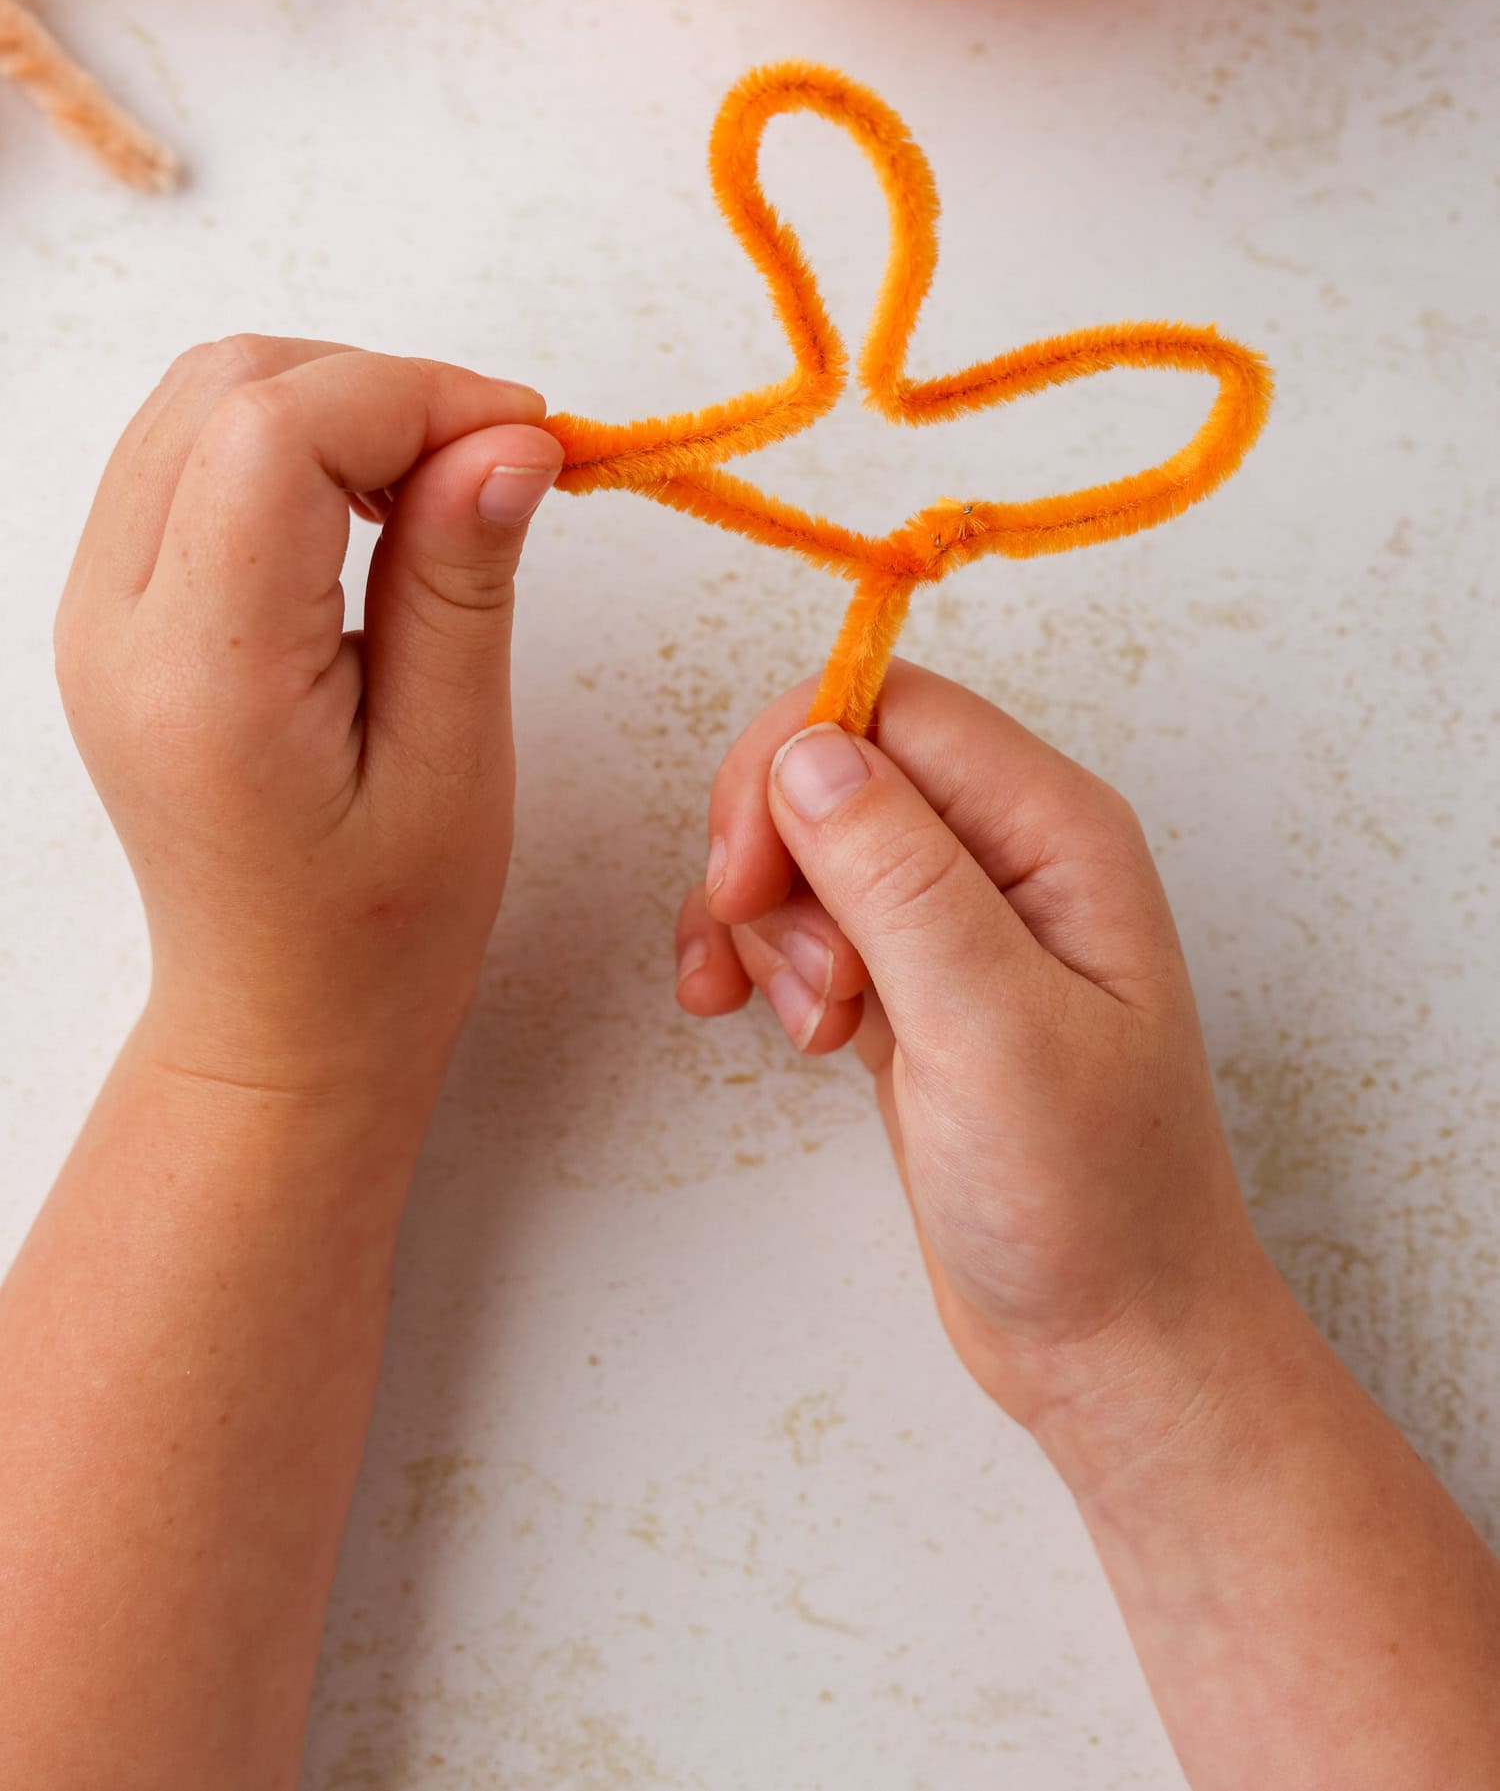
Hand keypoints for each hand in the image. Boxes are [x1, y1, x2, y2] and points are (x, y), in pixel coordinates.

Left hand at [54, 336, 562, 1099]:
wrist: (280, 1016)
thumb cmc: (378, 927)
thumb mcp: (455, 762)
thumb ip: (462, 581)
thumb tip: (507, 437)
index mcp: (203, 678)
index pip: (277, 433)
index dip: (417, 397)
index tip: (529, 441)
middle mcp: (115, 627)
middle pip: (227, 386)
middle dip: (378, 388)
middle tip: (493, 462)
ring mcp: (96, 610)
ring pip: (200, 398)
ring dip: (334, 403)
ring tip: (436, 485)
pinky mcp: (115, 604)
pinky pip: (187, 451)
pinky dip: (290, 439)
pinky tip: (368, 506)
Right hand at [675, 662, 1272, 1443]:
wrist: (1116, 1345)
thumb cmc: (1092, 1203)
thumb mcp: (993, 1031)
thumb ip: (901, 878)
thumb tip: (805, 749)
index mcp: (1056, 831)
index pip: (891, 709)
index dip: (790, 768)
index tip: (745, 880)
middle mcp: (1010, 855)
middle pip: (837, 766)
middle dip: (773, 857)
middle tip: (789, 973)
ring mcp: (958, 921)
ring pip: (809, 846)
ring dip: (768, 925)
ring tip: (809, 1028)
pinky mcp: (913, 984)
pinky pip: (808, 918)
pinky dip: (763, 958)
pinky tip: (758, 1022)